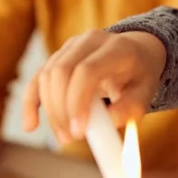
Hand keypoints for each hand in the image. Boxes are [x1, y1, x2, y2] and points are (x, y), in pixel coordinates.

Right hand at [22, 30, 166, 143]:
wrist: (135, 54)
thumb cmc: (139, 76)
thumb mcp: (146, 92)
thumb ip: (131, 107)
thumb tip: (110, 120)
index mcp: (116, 47)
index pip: (87, 70)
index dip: (77, 101)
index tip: (79, 131)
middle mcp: (90, 40)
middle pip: (61, 71)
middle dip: (61, 109)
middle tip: (71, 137)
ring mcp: (71, 46)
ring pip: (47, 76)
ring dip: (51, 111)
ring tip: (64, 136)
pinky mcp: (58, 56)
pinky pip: (38, 78)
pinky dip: (31, 102)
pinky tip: (30, 125)